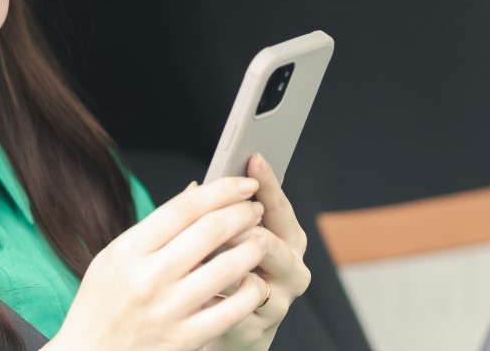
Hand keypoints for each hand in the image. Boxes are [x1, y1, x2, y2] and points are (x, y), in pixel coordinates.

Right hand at [50, 176, 270, 350]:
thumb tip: (197, 191)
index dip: (221, 191)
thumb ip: (154, 226)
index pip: (183, 208)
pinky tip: (253, 281)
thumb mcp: (113, 258)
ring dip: (253, 248)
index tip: (243, 184)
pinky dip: (249, 292)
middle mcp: (147, 278)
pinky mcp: (183, 340)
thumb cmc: (101, 305)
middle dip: (242, 213)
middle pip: (209, 231)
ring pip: (226, 269)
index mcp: (128, 251)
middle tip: (256, 207)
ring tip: (262, 239)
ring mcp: (167, 311)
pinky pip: (230, 311)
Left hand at [205, 154, 311, 350]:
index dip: (267, 182)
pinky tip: (197, 294)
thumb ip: (219, 213)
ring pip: (252, 277)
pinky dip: (214, 300)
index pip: (279, 206)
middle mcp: (293, 267)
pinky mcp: (260, 330)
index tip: (254, 158)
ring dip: (224, 267)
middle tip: (214, 221)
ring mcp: (280, 301)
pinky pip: (234, 311)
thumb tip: (196, 185)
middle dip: (239, 229)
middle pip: (269, 240)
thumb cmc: (226, 274)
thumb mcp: (227, 240)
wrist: (224, 331)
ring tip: (201, 260)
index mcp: (287, 238)